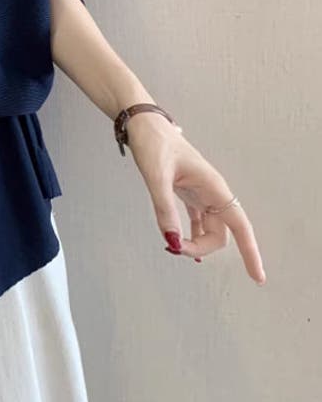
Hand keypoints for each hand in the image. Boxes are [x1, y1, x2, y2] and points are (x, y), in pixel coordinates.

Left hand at [125, 113, 265, 284]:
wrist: (143, 124)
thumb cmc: (154, 143)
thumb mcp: (156, 177)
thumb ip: (164, 209)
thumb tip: (173, 240)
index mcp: (213, 187)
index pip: (240, 226)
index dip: (250, 252)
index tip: (257, 277)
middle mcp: (211, 191)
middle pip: (220, 233)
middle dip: (202, 248)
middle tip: (173, 247)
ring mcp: (200, 192)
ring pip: (208, 228)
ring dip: (195, 243)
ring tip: (173, 246)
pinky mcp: (187, 192)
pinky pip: (196, 220)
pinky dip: (190, 234)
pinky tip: (182, 243)